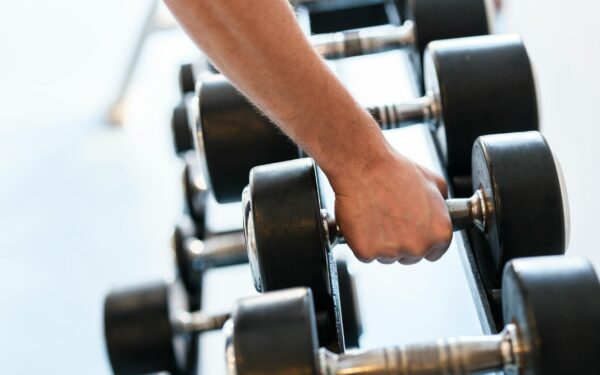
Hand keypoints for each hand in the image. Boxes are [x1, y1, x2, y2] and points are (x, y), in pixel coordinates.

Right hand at [330, 149, 451, 263]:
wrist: (365, 167)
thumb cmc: (395, 171)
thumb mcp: (434, 181)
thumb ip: (442, 205)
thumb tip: (441, 211)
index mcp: (440, 232)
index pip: (434, 252)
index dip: (421, 240)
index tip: (410, 230)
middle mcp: (418, 246)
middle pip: (410, 257)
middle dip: (400, 242)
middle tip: (390, 217)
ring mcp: (392, 252)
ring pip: (386, 257)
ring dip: (380, 242)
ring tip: (376, 215)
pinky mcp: (367, 252)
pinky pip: (365, 254)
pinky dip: (361, 241)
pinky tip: (363, 221)